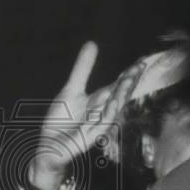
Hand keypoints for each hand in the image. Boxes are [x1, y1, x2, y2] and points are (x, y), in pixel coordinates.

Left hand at [28, 43, 143, 189]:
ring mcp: (95, 127)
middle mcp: (100, 114)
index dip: (128, 75)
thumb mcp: (71, 90)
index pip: (116, 86)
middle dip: (127, 84)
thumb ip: (83, 69)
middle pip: (117, 97)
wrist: (49, 146)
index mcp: (98, 102)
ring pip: (111, 111)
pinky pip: (100, 127)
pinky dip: (106, 115)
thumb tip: (93, 43)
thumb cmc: (61, 121)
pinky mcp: (87, 139)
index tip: (140, 63)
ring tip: (126, 82)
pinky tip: (112, 104)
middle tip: (138, 69)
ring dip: (119, 97)